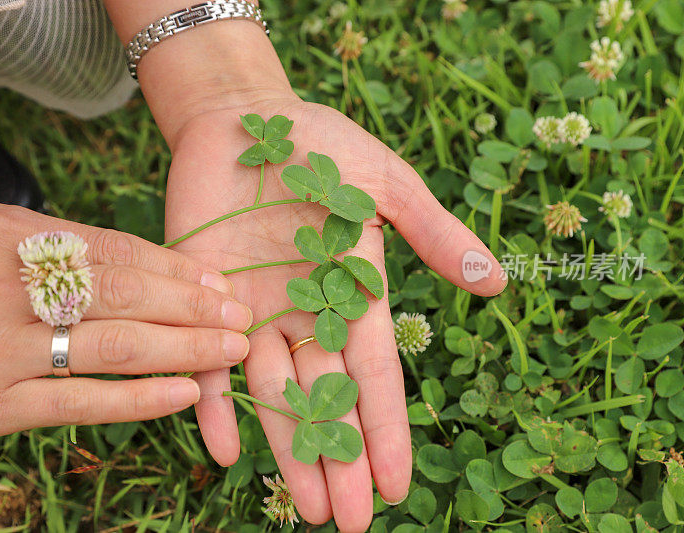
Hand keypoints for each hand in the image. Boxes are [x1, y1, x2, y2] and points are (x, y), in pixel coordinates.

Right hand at [0, 202, 252, 437]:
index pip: (111, 249)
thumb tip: (133, 258)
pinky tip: (183, 393)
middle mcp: (3, 289)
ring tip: (228, 351)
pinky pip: (79, 401)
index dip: (172, 267)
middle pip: (121, 294)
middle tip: (240, 314)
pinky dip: (137, 398)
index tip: (216, 279)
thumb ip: (50, 242)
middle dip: (191, 305)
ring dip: (180, 349)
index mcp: (4, 237)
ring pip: (110, 347)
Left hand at [165, 99, 505, 530]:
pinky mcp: (202, 298)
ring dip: (289, 450)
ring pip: (273, 395)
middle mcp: (305, 315)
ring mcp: (252, 312)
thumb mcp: (385, 182)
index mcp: (351, 294)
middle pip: (326, 400)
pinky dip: (214, 404)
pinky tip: (222, 451)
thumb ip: (431, 232)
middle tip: (350, 521)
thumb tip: (495, 281)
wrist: (244, 119)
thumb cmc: (320, 143)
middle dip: (339, 460)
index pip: (374, 374)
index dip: (385, 429)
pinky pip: (206, 361)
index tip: (398, 485)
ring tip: (307, 507)